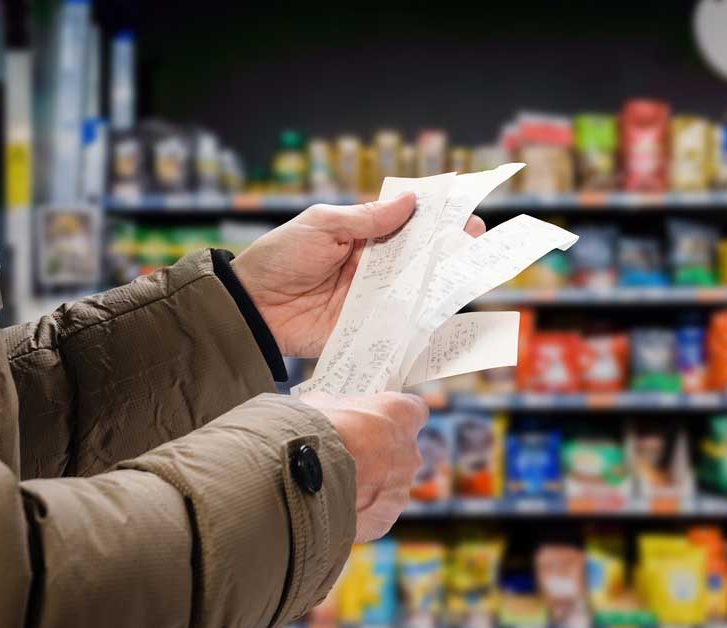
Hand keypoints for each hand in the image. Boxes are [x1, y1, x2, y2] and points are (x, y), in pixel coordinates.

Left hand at [231, 194, 485, 357]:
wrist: (252, 307)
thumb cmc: (279, 258)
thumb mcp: (322, 226)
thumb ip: (367, 218)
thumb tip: (411, 201)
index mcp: (363, 235)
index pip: (408, 223)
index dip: (436, 217)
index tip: (463, 210)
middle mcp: (374, 267)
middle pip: (420, 257)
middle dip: (449, 248)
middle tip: (475, 239)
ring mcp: (374, 299)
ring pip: (417, 289)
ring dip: (443, 282)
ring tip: (471, 271)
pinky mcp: (368, 328)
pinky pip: (401, 324)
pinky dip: (424, 320)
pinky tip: (447, 313)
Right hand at [299, 391, 428, 542]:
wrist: (301, 478)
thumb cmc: (315, 431)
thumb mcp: (323, 404)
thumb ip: (340, 408)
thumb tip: (331, 411)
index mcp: (401, 415)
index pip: (414, 410)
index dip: (394, 417)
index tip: (378, 420)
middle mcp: (410, 453)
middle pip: (401, 452)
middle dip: (378, 454)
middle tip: (349, 456)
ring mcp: (400, 490)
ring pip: (387, 486)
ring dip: (367, 485)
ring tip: (334, 485)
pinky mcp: (384, 519)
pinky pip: (373, 513)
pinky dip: (357, 511)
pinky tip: (333, 505)